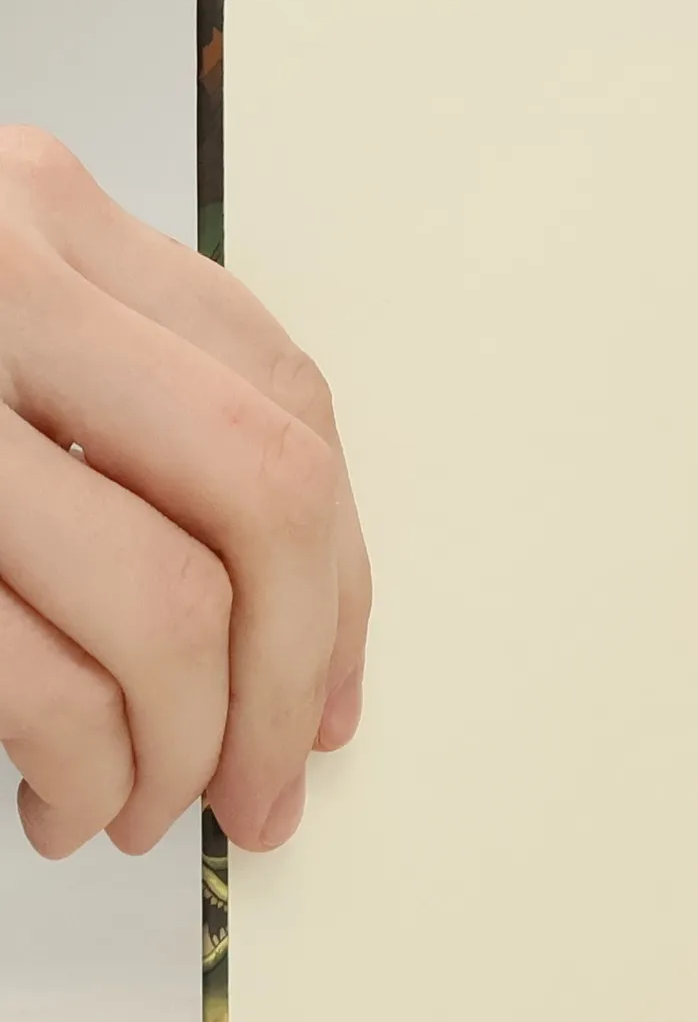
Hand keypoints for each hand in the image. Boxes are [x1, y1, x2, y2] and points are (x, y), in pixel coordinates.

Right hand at [0, 128, 368, 858]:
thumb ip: (116, 421)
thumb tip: (301, 624)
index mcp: (35, 217)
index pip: (283, 396)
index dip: (337, 568)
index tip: (330, 682)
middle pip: (265, 493)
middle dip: (293, 672)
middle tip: (273, 780)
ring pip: (167, 605)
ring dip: (190, 747)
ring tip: (153, 804)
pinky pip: (43, 679)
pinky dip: (87, 772)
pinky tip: (66, 803)